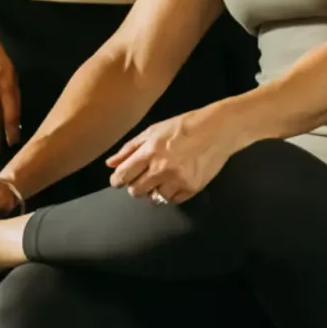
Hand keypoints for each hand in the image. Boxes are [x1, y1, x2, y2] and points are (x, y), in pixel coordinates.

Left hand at [106, 111, 231, 205]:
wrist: (217, 130)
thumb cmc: (182, 127)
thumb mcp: (153, 131)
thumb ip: (130, 148)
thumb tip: (110, 164)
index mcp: (150, 152)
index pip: (123, 175)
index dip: (117, 180)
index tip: (119, 179)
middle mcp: (162, 168)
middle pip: (135, 191)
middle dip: (135, 186)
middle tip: (142, 177)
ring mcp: (178, 180)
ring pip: (154, 199)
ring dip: (154, 191)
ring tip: (162, 178)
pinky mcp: (192, 188)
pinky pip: (173, 201)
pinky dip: (171, 194)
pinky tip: (175, 181)